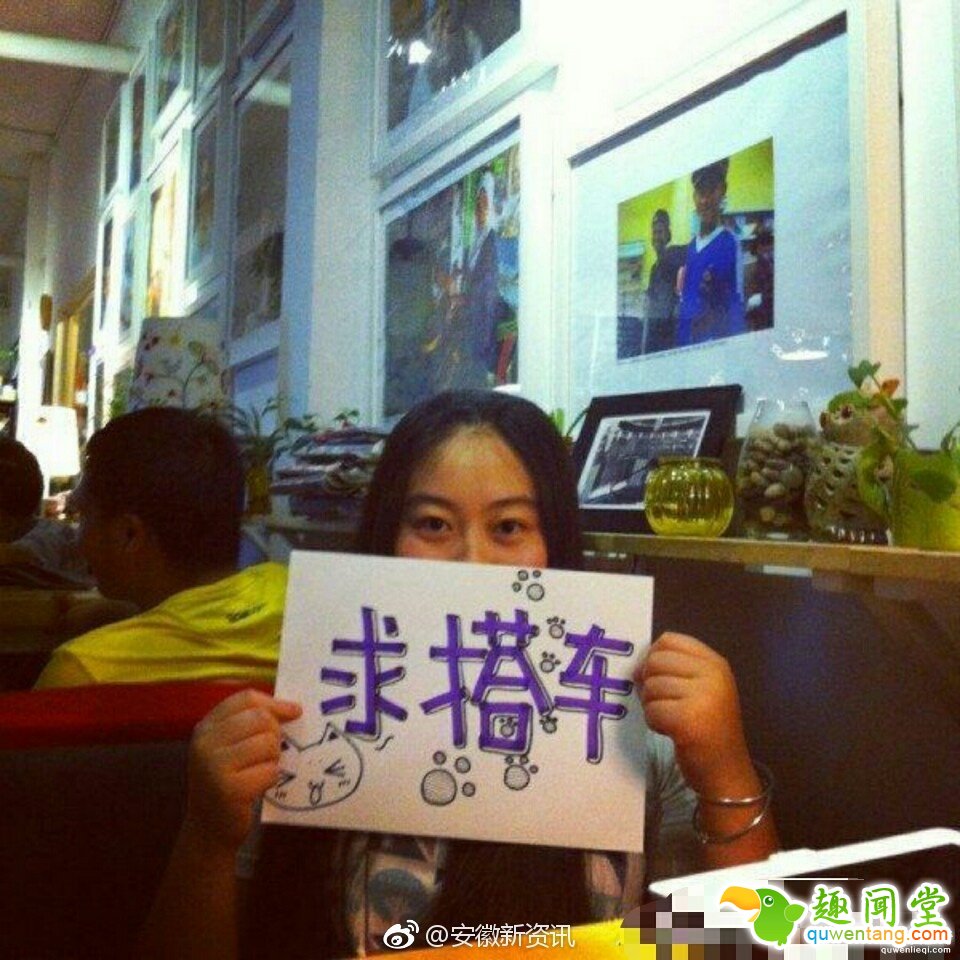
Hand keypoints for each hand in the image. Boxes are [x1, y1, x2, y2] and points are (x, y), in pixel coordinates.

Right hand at [184, 689, 301, 851]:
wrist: (208, 830)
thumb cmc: (228, 782)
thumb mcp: (229, 747)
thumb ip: (250, 724)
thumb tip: (293, 708)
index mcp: (206, 727)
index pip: (246, 699)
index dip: (274, 703)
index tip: (294, 711)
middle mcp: (205, 743)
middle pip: (261, 718)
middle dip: (275, 735)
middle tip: (268, 755)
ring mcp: (214, 766)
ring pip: (268, 743)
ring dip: (273, 759)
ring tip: (258, 772)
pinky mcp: (229, 790)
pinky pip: (270, 771)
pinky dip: (271, 779)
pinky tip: (256, 788)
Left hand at [637, 632, 758, 797]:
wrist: (727, 773)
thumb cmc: (707, 729)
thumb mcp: (700, 688)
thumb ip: (674, 669)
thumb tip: (638, 666)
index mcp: (715, 663)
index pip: (669, 639)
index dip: (653, 657)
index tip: (657, 678)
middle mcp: (713, 674)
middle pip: (655, 660)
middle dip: (649, 683)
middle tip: (664, 704)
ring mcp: (703, 696)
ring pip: (650, 686)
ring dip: (652, 706)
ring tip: (671, 719)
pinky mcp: (688, 720)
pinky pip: (651, 710)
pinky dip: (653, 723)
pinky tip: (671, 732)